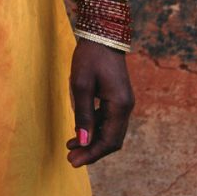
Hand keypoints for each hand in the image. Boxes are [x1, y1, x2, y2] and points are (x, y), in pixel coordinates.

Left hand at [66, 38, 133, 166]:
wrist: (102, 33)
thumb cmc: (90, 56)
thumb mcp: (81, 84)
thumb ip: (83, 114)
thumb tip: (83, 142)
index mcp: (120, 105)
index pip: (108, 141)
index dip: (91, 153)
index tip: (73, 162)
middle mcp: (126, 107)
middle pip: (112, 139)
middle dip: (92, 151)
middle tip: (71, 160)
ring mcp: (123, 102)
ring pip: (110, 130)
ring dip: (92, 141)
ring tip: (71, 147)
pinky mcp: (117, 96)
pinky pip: (108, 119)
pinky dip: (94, 128)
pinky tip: (79, 131)